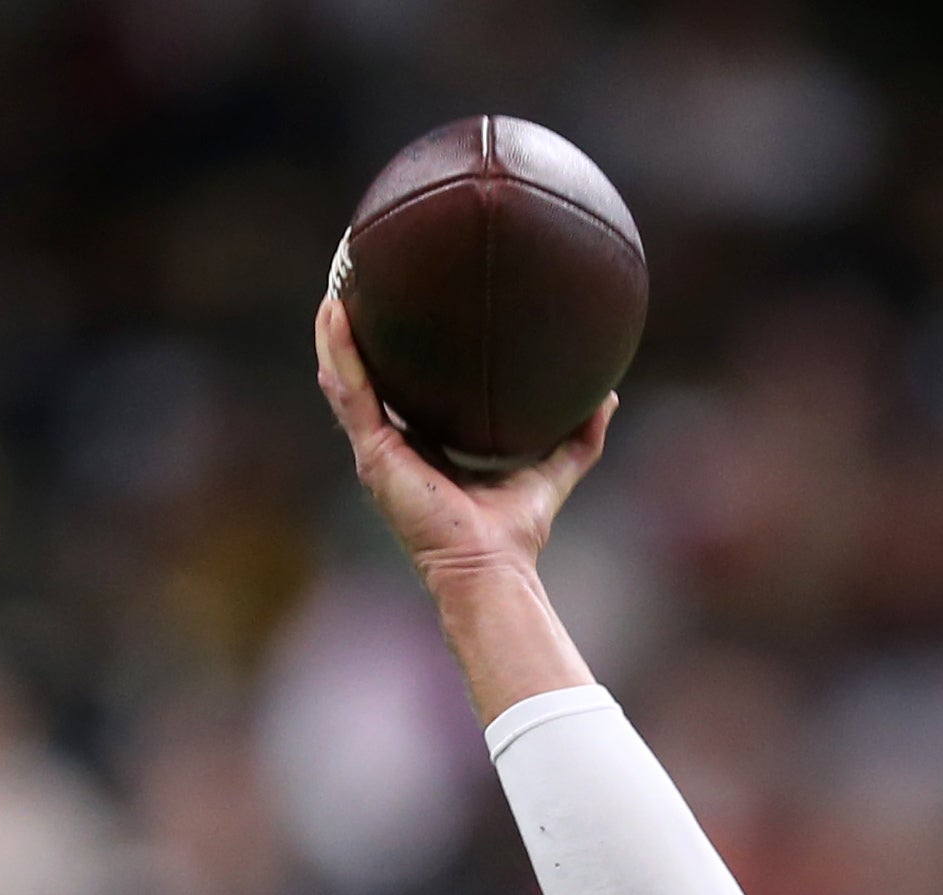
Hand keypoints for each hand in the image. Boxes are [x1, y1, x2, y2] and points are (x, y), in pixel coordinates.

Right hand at [313, 294, 611, 595]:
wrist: (492, 568)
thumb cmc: (514, 534)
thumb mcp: (550, 471)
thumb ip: (579, 438)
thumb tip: (607, 396)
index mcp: (421, 450)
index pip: (401, 393)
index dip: (394, 354)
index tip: (400, 309)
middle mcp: (392, 447)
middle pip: (364, 378)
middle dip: (355, 332)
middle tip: (358, 279)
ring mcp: (376, 450)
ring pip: (344, 377)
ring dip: (334, 330)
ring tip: (338, 278)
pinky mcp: (374, 454)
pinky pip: (349, 391)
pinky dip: (339, 350)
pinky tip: (336, 311)